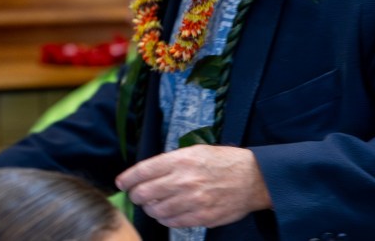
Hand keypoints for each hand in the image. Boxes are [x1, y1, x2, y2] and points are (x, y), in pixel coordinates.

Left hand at [115, 145, 270, 228]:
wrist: (253, 178)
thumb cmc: (223, 162)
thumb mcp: (195, 151)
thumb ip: (170, 161)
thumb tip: (146, 173)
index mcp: (180, 160)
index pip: (142, 171)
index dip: (127, 179)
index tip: (121, 183)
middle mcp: (184, 180)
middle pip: (144, 193)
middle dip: (136, 196)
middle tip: (137, 195)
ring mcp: (193, 200)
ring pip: (156, 210)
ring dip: (150, 208)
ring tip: (153, 204)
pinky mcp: (201, 216)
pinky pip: (173, 222)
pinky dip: (165, 219)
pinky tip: (167, 213)